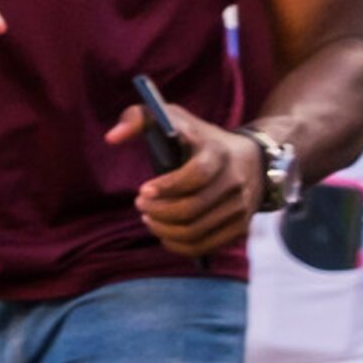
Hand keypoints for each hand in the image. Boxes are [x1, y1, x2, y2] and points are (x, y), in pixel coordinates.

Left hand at [107, 101, 263, 257]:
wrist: (251, 158)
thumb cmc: (199, 136)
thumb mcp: (172, 116)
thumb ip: (138, 118)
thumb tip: (111, 138)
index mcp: (218, 152)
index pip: (195, 175)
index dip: (166, 186)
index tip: (141, 189)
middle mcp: (234, 181)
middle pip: (193, 209)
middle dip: (159, 211)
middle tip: (139, 204)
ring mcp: (240, 208)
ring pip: (197, 232)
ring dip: (165, 230)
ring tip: (148, 218)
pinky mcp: (240, 228)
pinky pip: (206, 246)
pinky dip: (180, 246)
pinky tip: (164, 234)